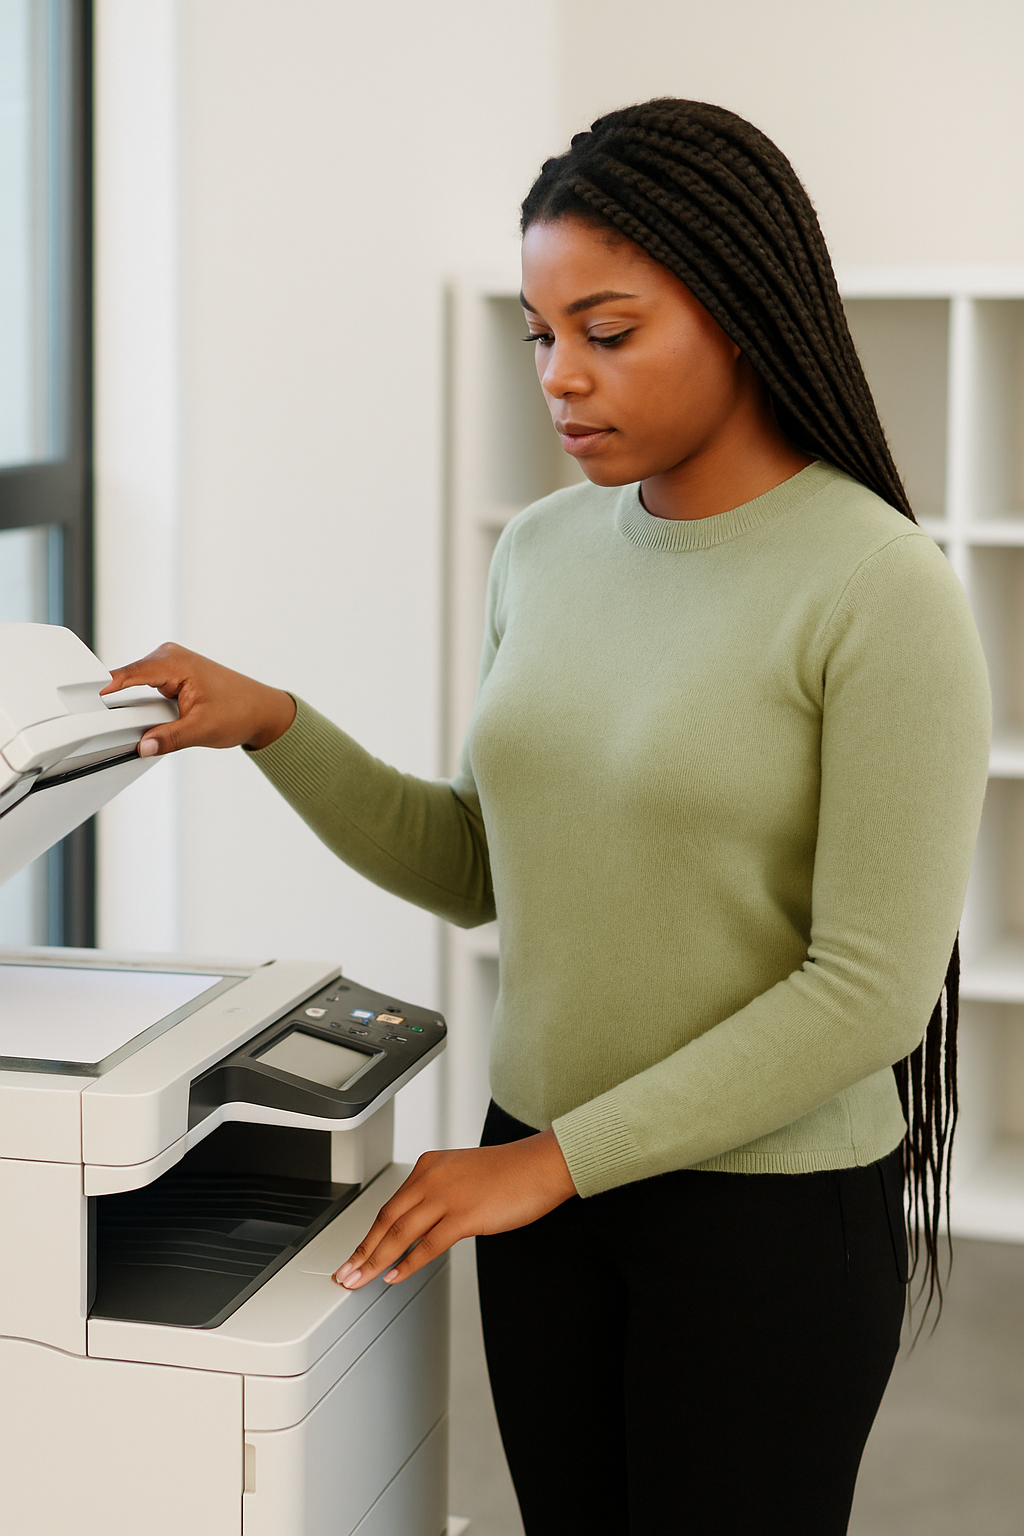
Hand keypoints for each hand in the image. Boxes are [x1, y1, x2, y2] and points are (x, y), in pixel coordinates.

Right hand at [101, 642, 295, 754]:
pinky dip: (138, 702)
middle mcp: (170, 657)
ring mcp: (169, 665)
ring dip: (127, 701)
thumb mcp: (202, 729)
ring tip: (115, 720)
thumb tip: (143, 746)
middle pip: (127, 677)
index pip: (131, 673)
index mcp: (176, 662)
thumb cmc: (240, 711)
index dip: (106, 686)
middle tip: (97, 719)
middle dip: (115, 698)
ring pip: (134, 683)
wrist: (261, 710)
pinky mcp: (170, 676)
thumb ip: (169, 738)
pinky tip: (133, 716)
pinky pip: (144, 687)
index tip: (85, 698)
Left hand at [334, 1129, 576, 1288]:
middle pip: (386, 1220)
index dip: (369, 1234)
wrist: (540, 1166)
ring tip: (360, 1280)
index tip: (355, 1253)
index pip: (389, 1205)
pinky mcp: (464, 1215)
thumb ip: (437, 1193)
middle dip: (362, 1251)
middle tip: (345, 1274)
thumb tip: (418, 1225)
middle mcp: (431, 1178)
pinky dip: (408, 1264)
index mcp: (428, 1166)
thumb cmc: (509, 1172)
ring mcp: (446, 1197)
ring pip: (400, 1234)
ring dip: (376, 1261)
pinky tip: (395, 1276)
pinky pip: (428, 1245)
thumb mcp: (461, 1174)